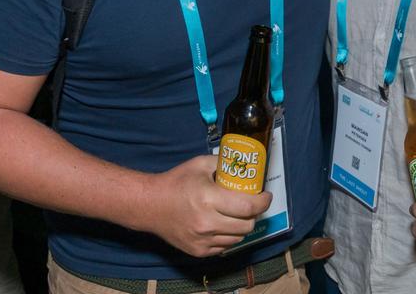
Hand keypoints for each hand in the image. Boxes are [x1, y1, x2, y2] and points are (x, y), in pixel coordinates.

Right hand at [141, 155, 271, 257]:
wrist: (150, 205)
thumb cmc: (175, 182)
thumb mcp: (200, 164)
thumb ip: (224, 164)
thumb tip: (244, 165)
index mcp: (209, 198)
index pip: (249, 206)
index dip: (263, 201)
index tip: (265, 195)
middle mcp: (207, 223)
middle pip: (247, 225)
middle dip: (254, 213)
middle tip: (251, 204)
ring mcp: (203, 240)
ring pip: (238, 238)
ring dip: (242, 226)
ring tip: (236, 214)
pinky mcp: (199, 251)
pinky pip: (225, 246)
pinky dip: (228, 236)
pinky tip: (223, 224)